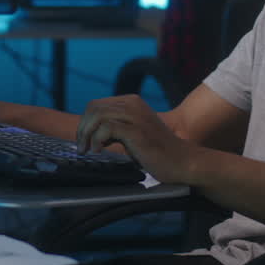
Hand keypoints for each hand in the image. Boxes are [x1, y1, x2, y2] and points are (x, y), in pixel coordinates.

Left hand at [75, 94, 193, 183]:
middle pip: (93, 108)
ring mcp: (135, 116)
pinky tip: (100, 151)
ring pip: (97, 115)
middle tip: (82, 148)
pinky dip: (98, 139)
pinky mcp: (137, 131)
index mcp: (131, 102)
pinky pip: (107, 127)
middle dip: (83, 129)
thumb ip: (115, 128)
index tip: (83, 141)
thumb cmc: (156, 152)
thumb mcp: (132, 133)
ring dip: (87, 134)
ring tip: (89, 150)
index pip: (96, 105)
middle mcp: (133, 104)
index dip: (85, 123)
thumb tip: (90, 132)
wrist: (181, 162)